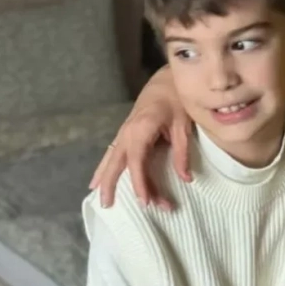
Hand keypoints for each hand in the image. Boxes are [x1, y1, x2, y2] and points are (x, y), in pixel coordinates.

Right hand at [89, 67, 193, 209]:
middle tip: (107, 205)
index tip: (145, 201)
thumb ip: (182, 153)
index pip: (137, 161)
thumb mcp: (183, 126)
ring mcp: (124, 131)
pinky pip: (113, 152)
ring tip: (99, 197)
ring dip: (104, 177)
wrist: (166, 80)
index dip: (140, 182)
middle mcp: (128, 131)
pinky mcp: (126, 132)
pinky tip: (99, 178)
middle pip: (115, 162)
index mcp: (141, 129)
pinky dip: (105, 166)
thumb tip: (186, 179)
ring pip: (111, 158)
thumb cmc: (176, 100)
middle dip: (110, 184)